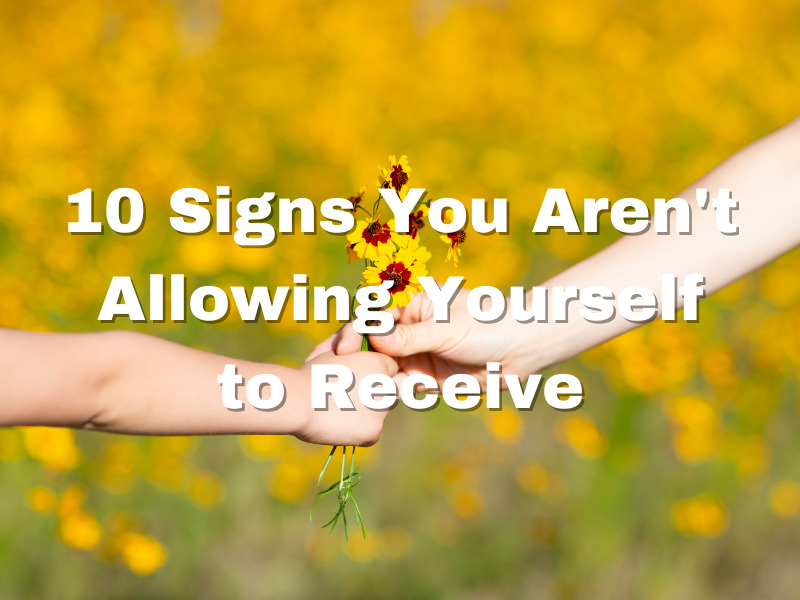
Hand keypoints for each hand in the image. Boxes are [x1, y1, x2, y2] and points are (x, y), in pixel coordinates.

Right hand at [292, 351, 399, 446]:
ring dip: (366, 412)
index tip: (356, 379)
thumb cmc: (313, 374)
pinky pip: (372, 432)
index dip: (373, 373)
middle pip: (387, 391)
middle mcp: (386, 387)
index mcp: (380, 364)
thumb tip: (363, 367)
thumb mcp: (337, 355)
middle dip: (373, 393)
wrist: (299, 400)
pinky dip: (359, 431)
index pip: (389, 368)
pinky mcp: (373, 432)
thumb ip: (357, 358)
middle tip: (346, 396)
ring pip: (379, 412)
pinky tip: (341, 424)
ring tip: (338, 410)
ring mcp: (381, 411)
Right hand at [308, 287, 533, 389]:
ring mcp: (416, 357)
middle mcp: (409, 333)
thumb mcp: (445, 328)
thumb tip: (374, 339)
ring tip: (352, 390)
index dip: (356, 332)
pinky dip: (389, 393)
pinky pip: (400, 388)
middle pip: (372, 346)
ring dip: (369, 379)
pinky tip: (381, 399)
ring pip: (382, 369)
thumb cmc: (487, 325)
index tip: (344, 347)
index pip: (374, 319)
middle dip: (354, 359)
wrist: (521, 350)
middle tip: (334, 372)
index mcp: (411, 308)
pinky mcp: (425, 381)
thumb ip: (410, 337)